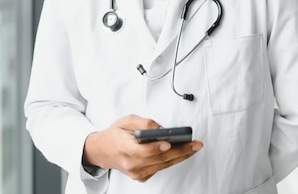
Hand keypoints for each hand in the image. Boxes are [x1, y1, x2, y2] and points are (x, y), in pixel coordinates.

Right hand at [82, 114, 202, 181]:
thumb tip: (161, 129)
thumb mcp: (125, 121)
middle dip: (180, 151)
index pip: (142, 151)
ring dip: (180, 156)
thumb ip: (143, 123)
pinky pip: (160, 167)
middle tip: (195, 144)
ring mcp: (136, 172)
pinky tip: (182, 152)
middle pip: (158, 159)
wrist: (102, 151)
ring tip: (194, 147)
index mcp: (123, 147)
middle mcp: (130, 163)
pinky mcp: (142, 176)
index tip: (169, 141)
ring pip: (163, 165)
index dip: (156, 147)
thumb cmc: (114, 135)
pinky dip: (171, 160)